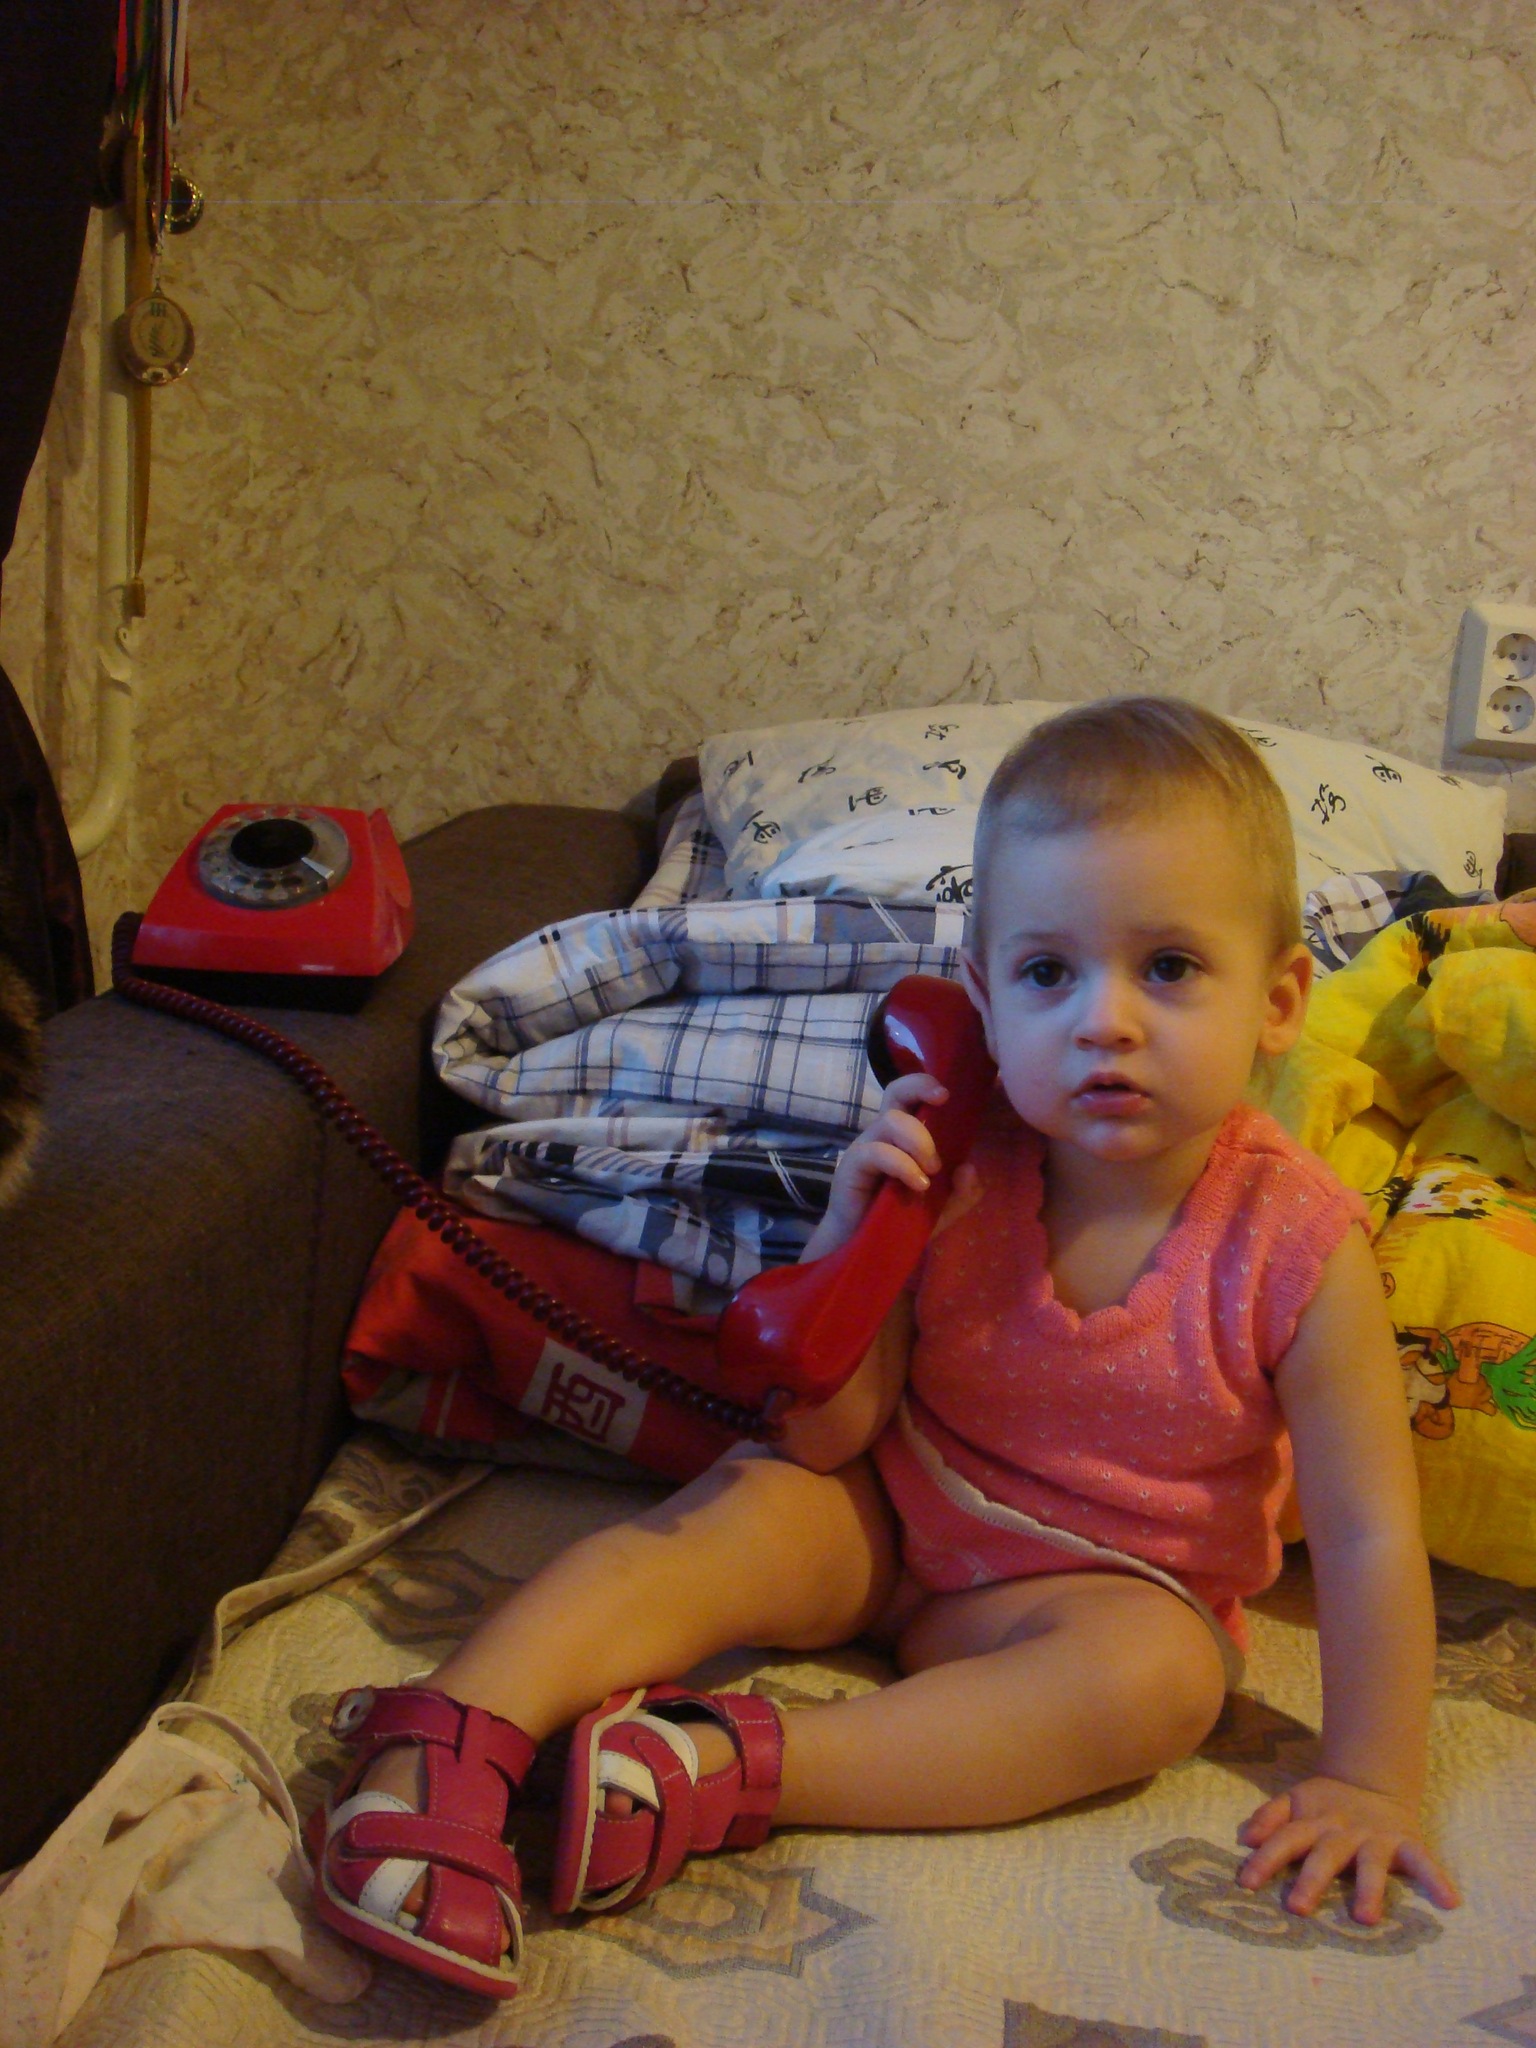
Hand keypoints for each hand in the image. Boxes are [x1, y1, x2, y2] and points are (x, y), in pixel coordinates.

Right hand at [804, 1072, 948, 1259]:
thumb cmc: (901, 1219)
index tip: (946, 1094)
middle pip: (895, 1092)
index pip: (910, 1095)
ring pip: (890, 1120)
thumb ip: (962, 1192)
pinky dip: (902, 1165)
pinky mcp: (852, 1166)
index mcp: (904, 1136)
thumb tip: (968, 1169)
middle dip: (920, 1089)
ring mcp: (866, 1147)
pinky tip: (918, 1185)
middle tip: (942, 1103)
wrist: (864, 1247)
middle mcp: (883, 1134)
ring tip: (931, 1170)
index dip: (925, 1084)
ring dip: (919, 1141)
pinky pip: (877, 1152)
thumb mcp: (943, 1209)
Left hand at [1236, 1775, 1459, 1923]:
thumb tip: (1244, 1836)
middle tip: (1297, 1907)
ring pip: (1370, 1864)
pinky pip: (1424, 1861)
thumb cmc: (1327, 1804)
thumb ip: (1269, 1817)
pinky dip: (1437, 1878)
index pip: (1285, 1838)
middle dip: (1311, 1880)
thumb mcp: (1295, 1802)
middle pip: (1324, 1854)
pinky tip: (1450, 1901)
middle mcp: (1343, 1830)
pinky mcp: (1407, 1842)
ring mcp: (1376, 1837)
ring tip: (1365, 1919)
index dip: (1265, 1858)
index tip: (1246, 1883)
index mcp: (1313, 1821)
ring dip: (1368, 1889)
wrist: (1374, 1781)